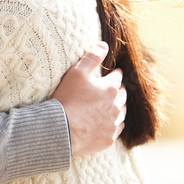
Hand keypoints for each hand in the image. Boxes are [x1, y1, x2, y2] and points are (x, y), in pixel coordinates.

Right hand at [52, 42, 126, 156]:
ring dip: (118, 107)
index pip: (117, 77)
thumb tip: (104, 44)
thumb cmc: (68, 99)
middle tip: (113, 89)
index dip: (113, 74)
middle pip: (122, 95)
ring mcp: (113, 123)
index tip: (111, 74)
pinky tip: (108, 123)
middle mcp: (116, 106)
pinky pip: (116, 129)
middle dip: (118, 90)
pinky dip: (113, 125)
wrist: (61, 130)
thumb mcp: (77, 73)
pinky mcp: (108, 138)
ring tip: (111, 106)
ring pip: (122, 112)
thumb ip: (92, 57)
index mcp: (111, 88)